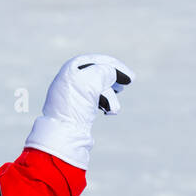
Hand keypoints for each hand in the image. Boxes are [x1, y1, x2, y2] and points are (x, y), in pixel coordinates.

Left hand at [24, 54, 134, 168]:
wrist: (64, 134)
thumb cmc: (76, 106)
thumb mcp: (91, 81)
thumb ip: (105, 71)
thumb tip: (112, 74)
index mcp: (72, 68)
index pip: (98, 61)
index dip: (116, 67)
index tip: (131, 78)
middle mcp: (71, 78)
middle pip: (99, 73)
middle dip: (113, 80)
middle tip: (126, 85)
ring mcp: (74, 94)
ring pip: (99, 88)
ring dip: (110, 96)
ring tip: (113, 108)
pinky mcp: (78, 108)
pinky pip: (95, 100)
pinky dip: (104, 103)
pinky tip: (108, 111)